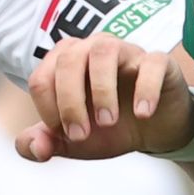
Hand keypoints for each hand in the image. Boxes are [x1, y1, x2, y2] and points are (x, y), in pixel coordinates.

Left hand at [23, 40, 193, 160]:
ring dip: (102, 91)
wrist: (152, 130)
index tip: (66, 136)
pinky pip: (151, 63)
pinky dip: (145, 89)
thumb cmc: (108, 127)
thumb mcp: (72, 142)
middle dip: (70, 102)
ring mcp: (126, 51)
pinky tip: (142, 114)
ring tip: (108, 123)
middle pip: (69, 60)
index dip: (48, 110)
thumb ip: (44, 144)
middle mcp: (92, 48)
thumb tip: (35, 146)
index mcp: (64, 63)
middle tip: (81, 135)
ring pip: (105, 51)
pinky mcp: (158, 62)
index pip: (41, 79)